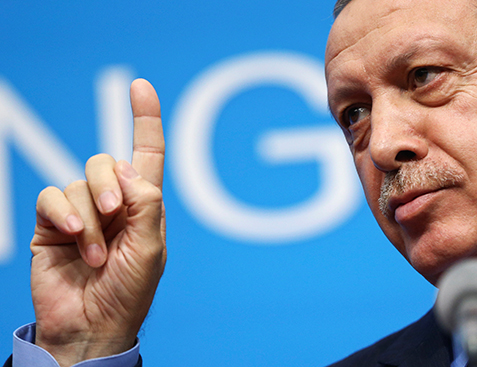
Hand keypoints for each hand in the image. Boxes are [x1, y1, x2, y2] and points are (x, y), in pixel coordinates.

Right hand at [29, 79, 165, 366]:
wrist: (92, 326)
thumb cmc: (129, 291)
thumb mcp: (150, 248)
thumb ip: (146, 204)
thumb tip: (125, 167)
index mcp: (142, 205)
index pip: (146, 154)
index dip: (145, 120)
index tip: (140, 86)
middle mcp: (111, 202)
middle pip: (105, 162)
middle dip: (108, 187)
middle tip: (113, 217)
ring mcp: (80, 212)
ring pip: (78, 182)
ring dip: (88, 219)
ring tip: (95, 255)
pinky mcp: (51, 223)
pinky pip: (52, 197)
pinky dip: (63, 214)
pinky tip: (71, 237)